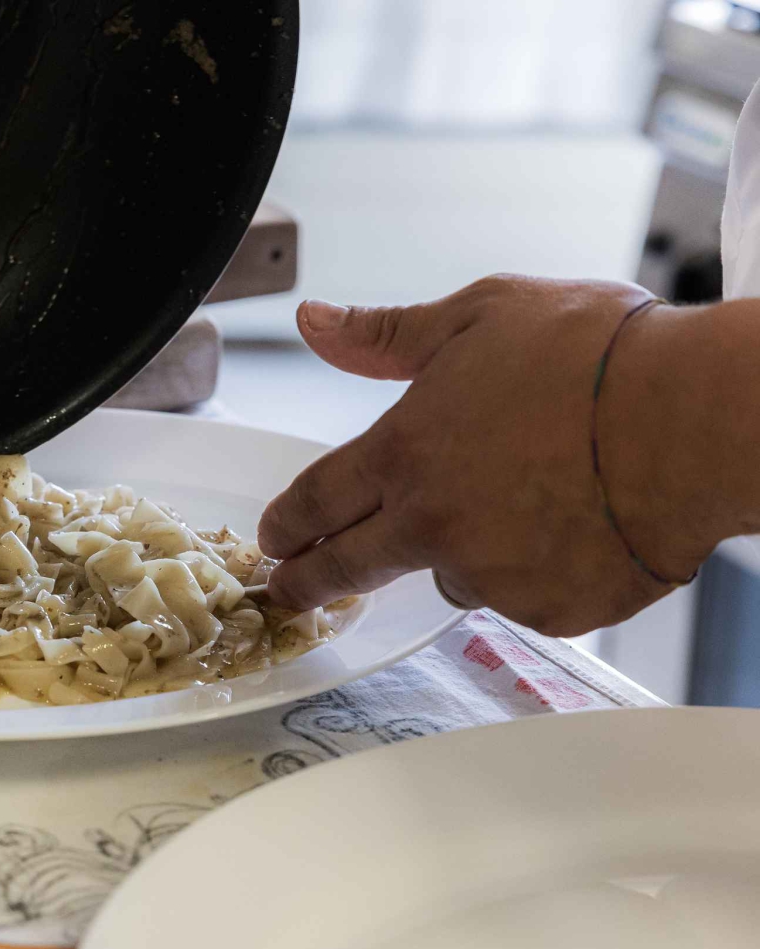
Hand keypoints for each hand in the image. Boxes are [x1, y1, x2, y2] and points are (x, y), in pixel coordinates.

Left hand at [256, 274, 707, 635]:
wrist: (700, 419)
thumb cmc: (599, 356)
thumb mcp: (479, 314)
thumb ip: (386, 335)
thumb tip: (313, 321)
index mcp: (404, 452)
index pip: (315, 501)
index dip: (284, 524)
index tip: (271, 540)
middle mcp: (435, 525)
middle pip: (347, 567)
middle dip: (310, 581)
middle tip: (290, 590)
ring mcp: (492, 575)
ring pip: (449, 575)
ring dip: (456, 551)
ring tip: (513, 500)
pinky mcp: (550, 610)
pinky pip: (521, 595)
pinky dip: (530, 569)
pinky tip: (565, 525)